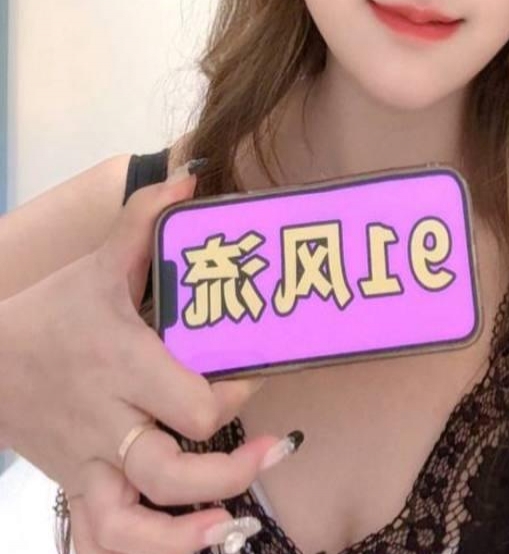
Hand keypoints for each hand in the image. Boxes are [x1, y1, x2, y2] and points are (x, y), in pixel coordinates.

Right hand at [1, 165, 291, 551]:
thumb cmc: (51, 313)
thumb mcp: (97, 263)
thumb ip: (144, 218)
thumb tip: (190, 173)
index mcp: (120, 364)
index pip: (189, 400)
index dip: (233, 395)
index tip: (259, 371)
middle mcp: (107, 421)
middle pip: (171, 468)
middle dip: (229, 469)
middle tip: (275, 448)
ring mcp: (90, 464)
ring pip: (131, 525)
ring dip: (185, 534)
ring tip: (233, 522)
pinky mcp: (76, 488)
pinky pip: (100, 540)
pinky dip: (145, 552)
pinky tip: (191, 545)